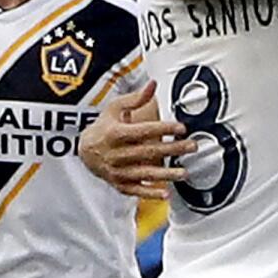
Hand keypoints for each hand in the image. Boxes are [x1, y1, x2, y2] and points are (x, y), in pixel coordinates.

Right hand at [79, 80, 195, 198]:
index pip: (143, 131)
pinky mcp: (119, 184)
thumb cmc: (104, 126)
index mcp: (114, 133)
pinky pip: (135, 190)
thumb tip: (153, 84)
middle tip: (192, 146)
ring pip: (143, 173)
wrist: (85, 150)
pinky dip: (150, 193)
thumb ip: (136, 98)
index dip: (163, 128)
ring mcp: (117, 171)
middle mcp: (115, 154)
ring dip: (165, 174)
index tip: (182, 127)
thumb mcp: (115, 108)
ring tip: (184, 173)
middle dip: (172, 149)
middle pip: (147, 152)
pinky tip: (165, 193)